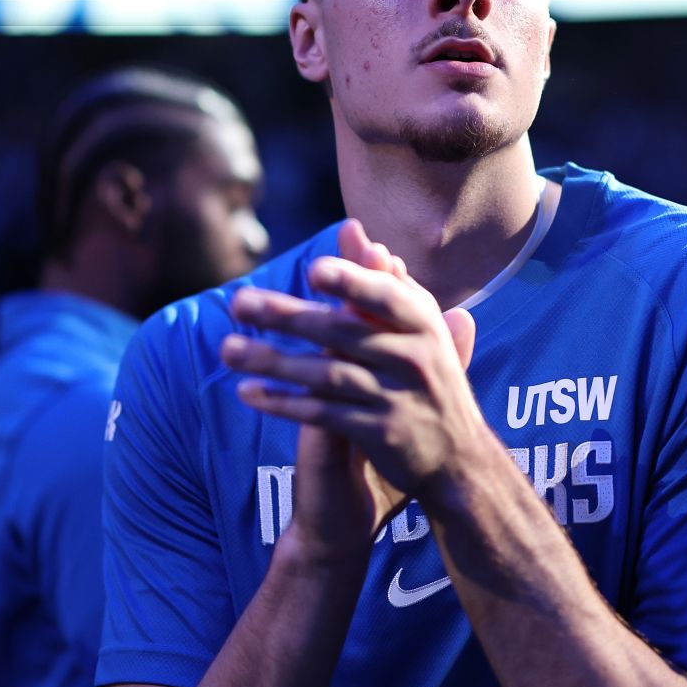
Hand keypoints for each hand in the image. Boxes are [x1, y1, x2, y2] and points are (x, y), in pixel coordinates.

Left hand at [221, 219, 483, 511]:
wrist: (459, 457)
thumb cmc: (429, 378)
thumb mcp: (419, 327)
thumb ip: (383, 280)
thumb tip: (351, 229)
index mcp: (425, 324)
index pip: (386, 298)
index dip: (352, 283)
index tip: (312, 270)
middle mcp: (415, 358)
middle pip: (344, 332)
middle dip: (288, 316)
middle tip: (239, 303)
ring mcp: (397, 398)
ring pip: (326, 375)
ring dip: (272, 361)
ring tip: (227, 350)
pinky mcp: (380, 434)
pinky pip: (323, 414)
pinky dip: (284, 403)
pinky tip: (249, 392)